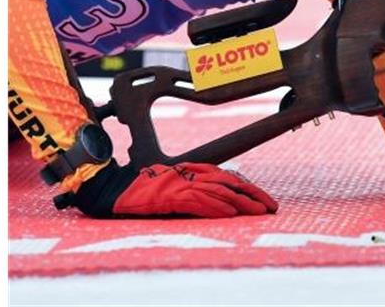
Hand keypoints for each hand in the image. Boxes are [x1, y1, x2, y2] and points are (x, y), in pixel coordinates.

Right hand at [61, 160, 277, 218]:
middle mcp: (191, 174)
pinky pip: (198, 201)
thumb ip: (193, 194)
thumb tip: (217, 206)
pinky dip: (216, 207)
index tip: (265, 201)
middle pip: (231, 183)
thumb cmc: (140, 191)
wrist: (111, 188)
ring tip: (260, 212)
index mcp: (193, 171)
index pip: (229, 178)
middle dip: (254, 196)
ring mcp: (181, 184)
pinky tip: (230, 213)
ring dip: (242, 203)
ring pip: (220, 192)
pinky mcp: (170, 195)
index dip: (249, 189)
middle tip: (273, 208)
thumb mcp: (172, 190)